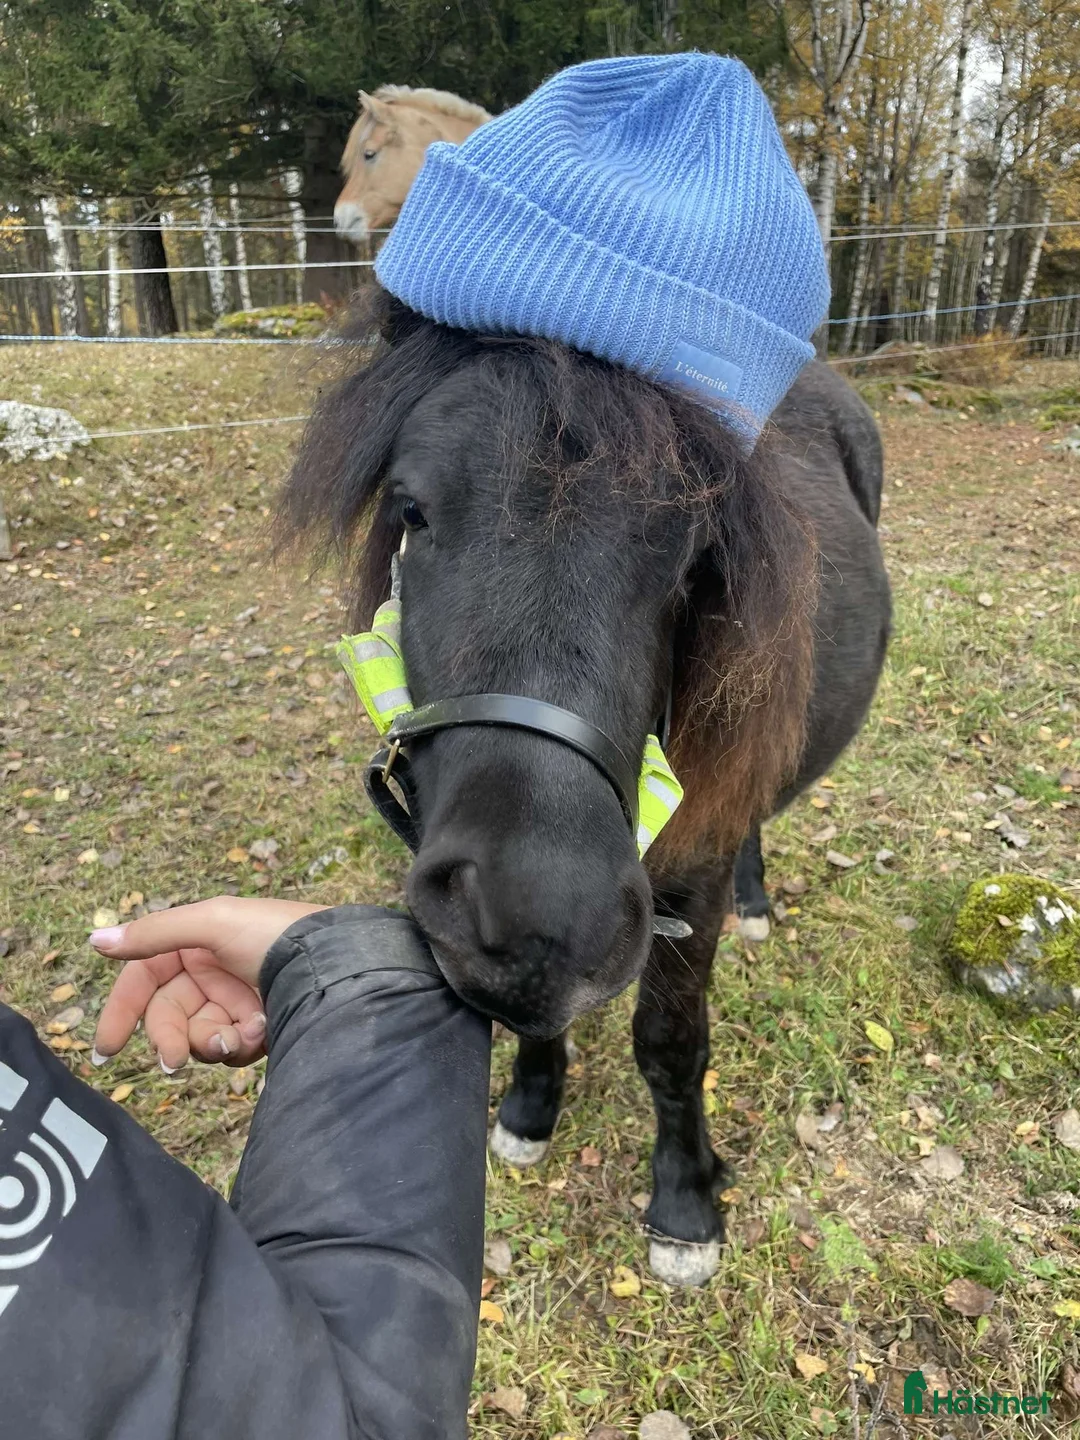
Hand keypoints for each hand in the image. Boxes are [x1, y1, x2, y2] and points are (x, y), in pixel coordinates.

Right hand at [91, 897, 326, 1071]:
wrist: (338, 965)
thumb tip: (95, 941)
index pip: (145, 978)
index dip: (123, 1010)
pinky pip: (232, 1048)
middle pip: (168, 1015)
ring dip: (211, 1042)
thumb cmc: (276, 934)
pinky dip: (242, 1044)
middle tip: (175, 1061)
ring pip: (198, 1037)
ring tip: (240, 1034)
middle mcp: (213, 970)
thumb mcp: (213, 922)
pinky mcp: (261, 1026)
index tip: (108, 1049)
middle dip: (171, 1038)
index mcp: (196, 941)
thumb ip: (153, 934)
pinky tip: (264, 1030)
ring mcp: (237, 1000)